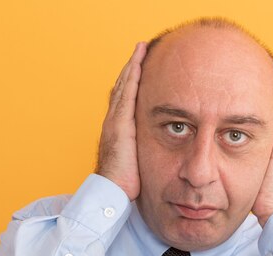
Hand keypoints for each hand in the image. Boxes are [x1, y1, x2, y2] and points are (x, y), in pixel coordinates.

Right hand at [95, 42, 146, 200]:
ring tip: (140, 49)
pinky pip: (126, 95)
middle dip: (132, 68)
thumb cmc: (125, 181)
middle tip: (141, 49)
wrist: (112, 191)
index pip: (125, 99)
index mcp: (118, 129)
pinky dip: (131, 78)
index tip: (140, 67)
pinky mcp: (119, 125)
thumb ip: (143, 148)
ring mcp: (114, 122)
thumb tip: (159, 147)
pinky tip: (138, 65)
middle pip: (122, 87)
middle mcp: (113, 121)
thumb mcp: (137, 160)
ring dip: (132, 67)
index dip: (132, 82)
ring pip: (123, 86)